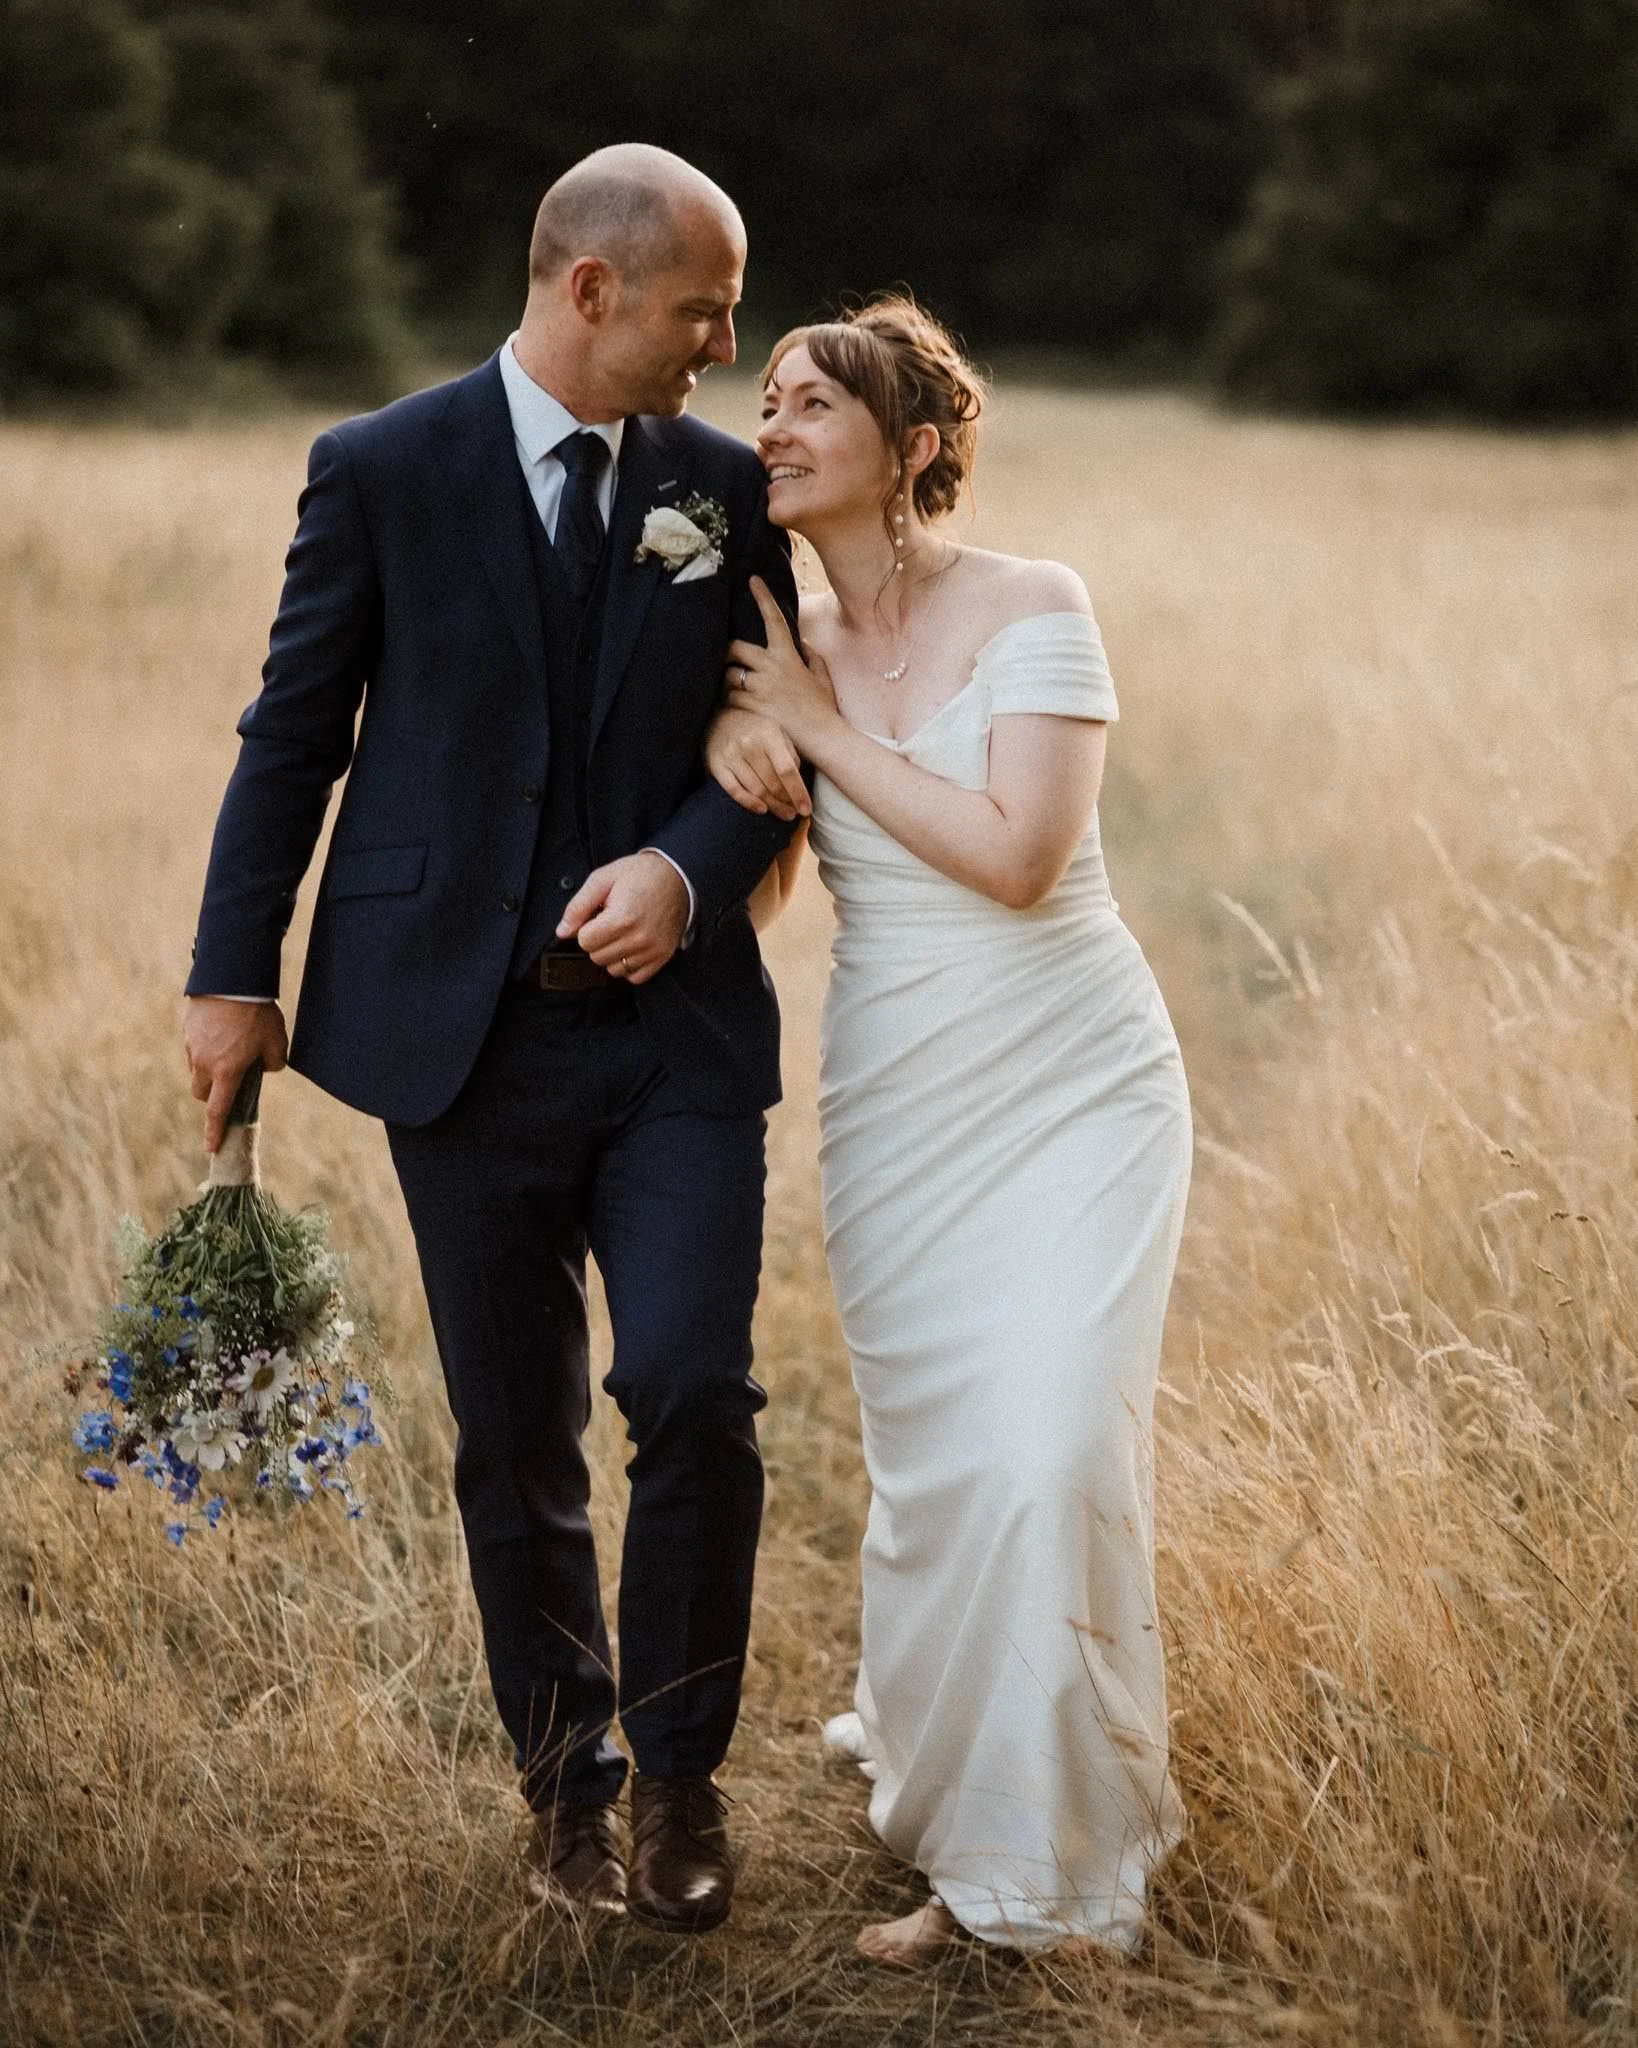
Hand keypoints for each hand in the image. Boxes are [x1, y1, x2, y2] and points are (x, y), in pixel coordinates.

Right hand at [183, 997, 288, 1153]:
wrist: (232, 980)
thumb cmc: (257, 1014)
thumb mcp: (277, 1041)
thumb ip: (275, 1063)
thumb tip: (266, 1068)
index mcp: (227, 1072)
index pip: (217, 1111)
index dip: (214, 1132)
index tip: (211, 1148)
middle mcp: (204, 1064)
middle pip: (200, 1094)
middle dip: (212, 1096)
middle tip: (229, 1083)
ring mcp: (192, 1048)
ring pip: (195, 1071)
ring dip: (207, 1072)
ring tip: (229, 1051)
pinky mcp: (187, 1032)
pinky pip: (193, 1051)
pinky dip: (204, 1051)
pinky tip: (220, 1035)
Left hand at [557, 851, 688, 982]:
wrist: (678, 876)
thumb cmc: (640, 874)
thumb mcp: (603, 879)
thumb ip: (578, 906)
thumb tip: (562, 931)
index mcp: (621, 918)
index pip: (584, 942)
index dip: (586, 927)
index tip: (598, 915)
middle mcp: (638, 939)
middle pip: (597, 957)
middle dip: (598, 940)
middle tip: (610, 921)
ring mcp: (652, 951)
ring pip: (614, 969)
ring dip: (612, 954)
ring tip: (622, 932)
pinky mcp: (662, 957)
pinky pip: (634, 977)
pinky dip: (629, 965)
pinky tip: (631, 945)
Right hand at [705, 707, 809, 819]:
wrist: (718, 718)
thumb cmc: (755, 729)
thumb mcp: (777, 731)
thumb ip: (790, 753)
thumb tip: (799, 783)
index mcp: (768, 733)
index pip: (787, 769)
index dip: (798, 792)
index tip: (806, 809)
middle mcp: (749, 744)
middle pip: (772, 783)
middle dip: (786, 802)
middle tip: (794, 813)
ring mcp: (731, 755)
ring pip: (756, 789)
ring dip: (772, 806)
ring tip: (784, 813)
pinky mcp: (716, 765)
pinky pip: (734, 790)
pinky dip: (749, 803)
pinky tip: (762, 810)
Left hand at [725, 576, 838, 751]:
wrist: (823, 737)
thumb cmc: (823, 708)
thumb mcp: (822, 677)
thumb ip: (812, 656)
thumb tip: (803, 641)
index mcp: (788, 656)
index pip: (774, 619)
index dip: (763, 597)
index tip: (752, 580)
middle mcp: (772, 668)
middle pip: (735, 649)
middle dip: (728, 654)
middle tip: (728, 661)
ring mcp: (761, 688)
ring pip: (728, 677)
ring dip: (727, 684)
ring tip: (733, 693)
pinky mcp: (753, 708)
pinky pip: (729, 700)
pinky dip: (729, 704)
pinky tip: (733, 711)